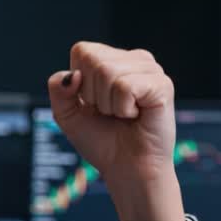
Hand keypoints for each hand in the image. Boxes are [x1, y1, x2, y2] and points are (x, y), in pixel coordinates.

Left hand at [46, 42, 184, 220]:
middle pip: (93, 60)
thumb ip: (58, 88)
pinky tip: (135, 116)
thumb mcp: (67, 113)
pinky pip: (125, 86)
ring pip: (108, 72)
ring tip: (124, 115)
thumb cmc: (102, 141)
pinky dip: (122, 108)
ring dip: (108, 104)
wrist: (126, 169)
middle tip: (111, 113)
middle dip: (93, 95)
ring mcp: (151, 70)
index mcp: (113, 60)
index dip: (79, 83)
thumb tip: (74, 75)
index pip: (82, 51)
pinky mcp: (162, 85)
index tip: (93, 104)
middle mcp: (134, 59)